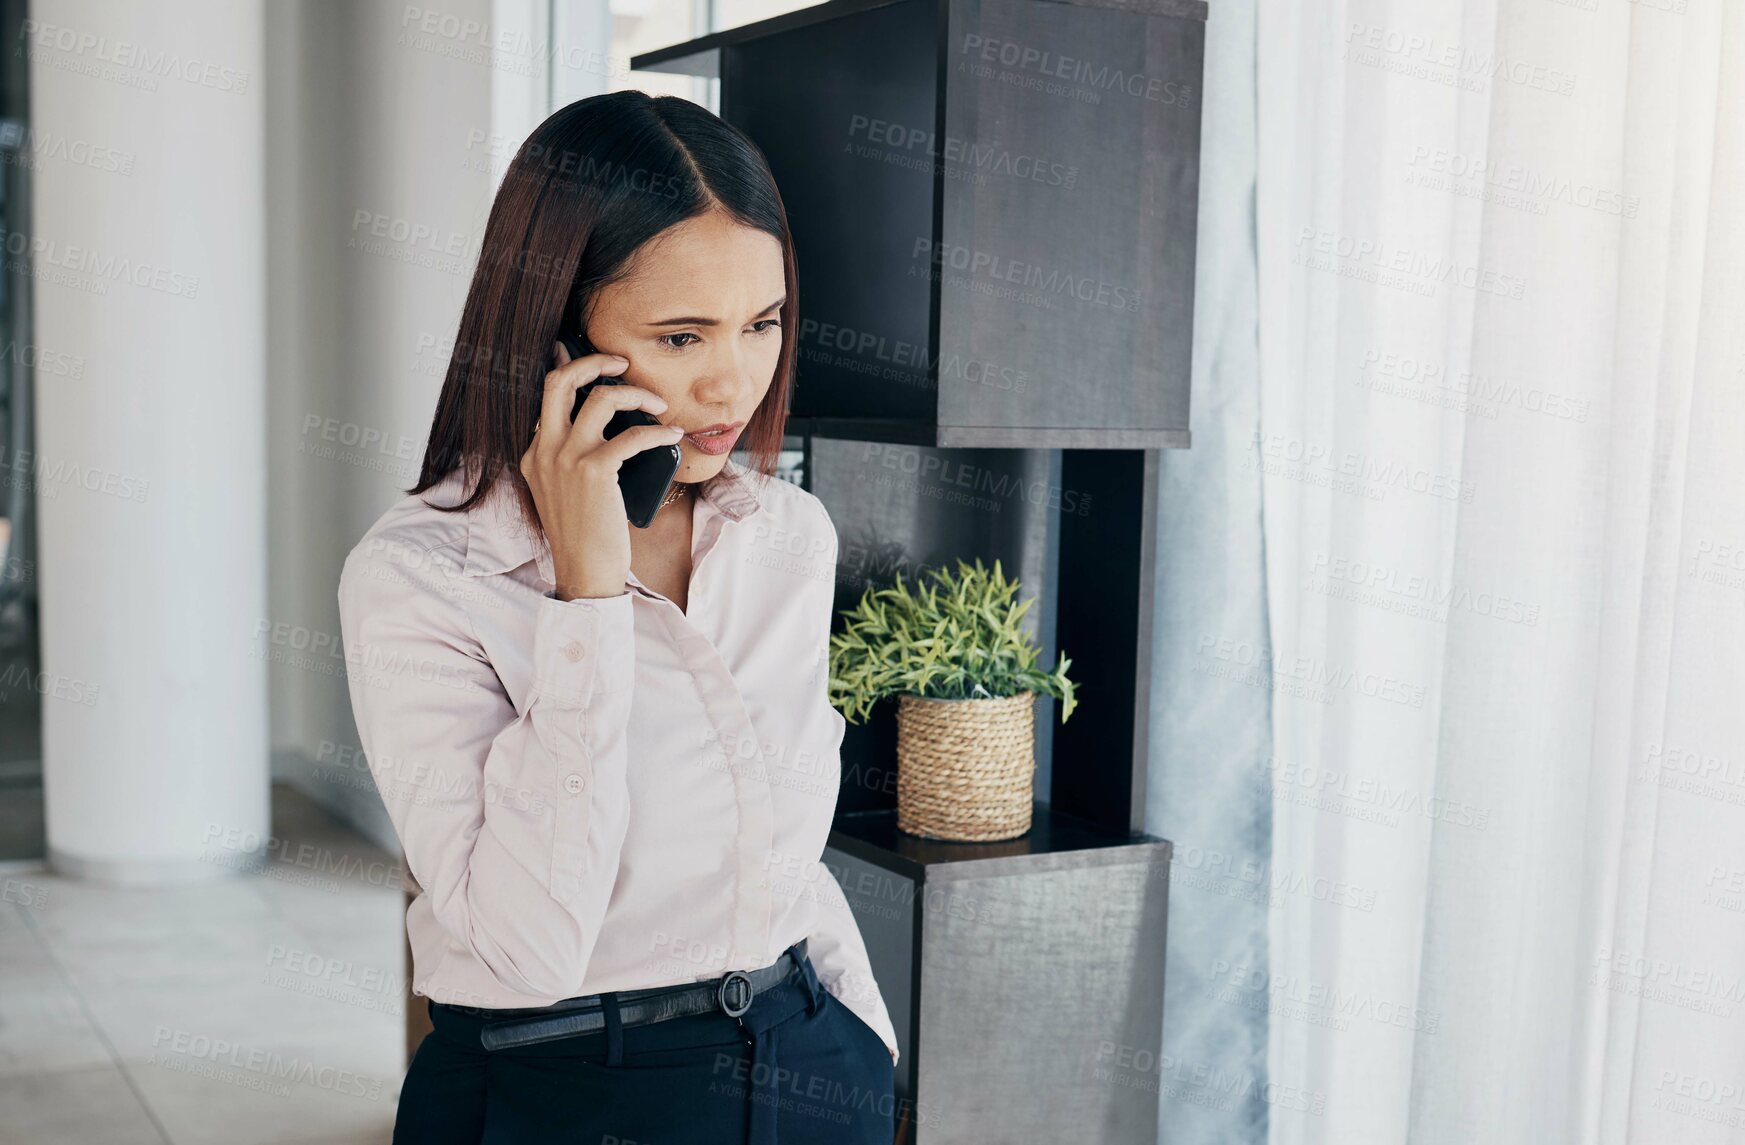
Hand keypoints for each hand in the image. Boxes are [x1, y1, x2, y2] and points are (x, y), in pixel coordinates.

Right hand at [519, 341, 684, 600]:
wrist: (585, 572)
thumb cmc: (587, 535)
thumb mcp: (569, 491)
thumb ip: (577, 458)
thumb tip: (614, 428)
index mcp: (535, 453)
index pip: (548, 397)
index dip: (571, 371)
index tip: (593, 359)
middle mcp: (545, 450)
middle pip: (559, 381)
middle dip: (592, 361)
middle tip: (621, 363)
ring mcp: (566, 459)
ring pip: (600, 399)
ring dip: (636, 395)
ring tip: (658, 405)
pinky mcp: (593, 472)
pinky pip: (632, 435)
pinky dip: (657, 432)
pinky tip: (672, 436)